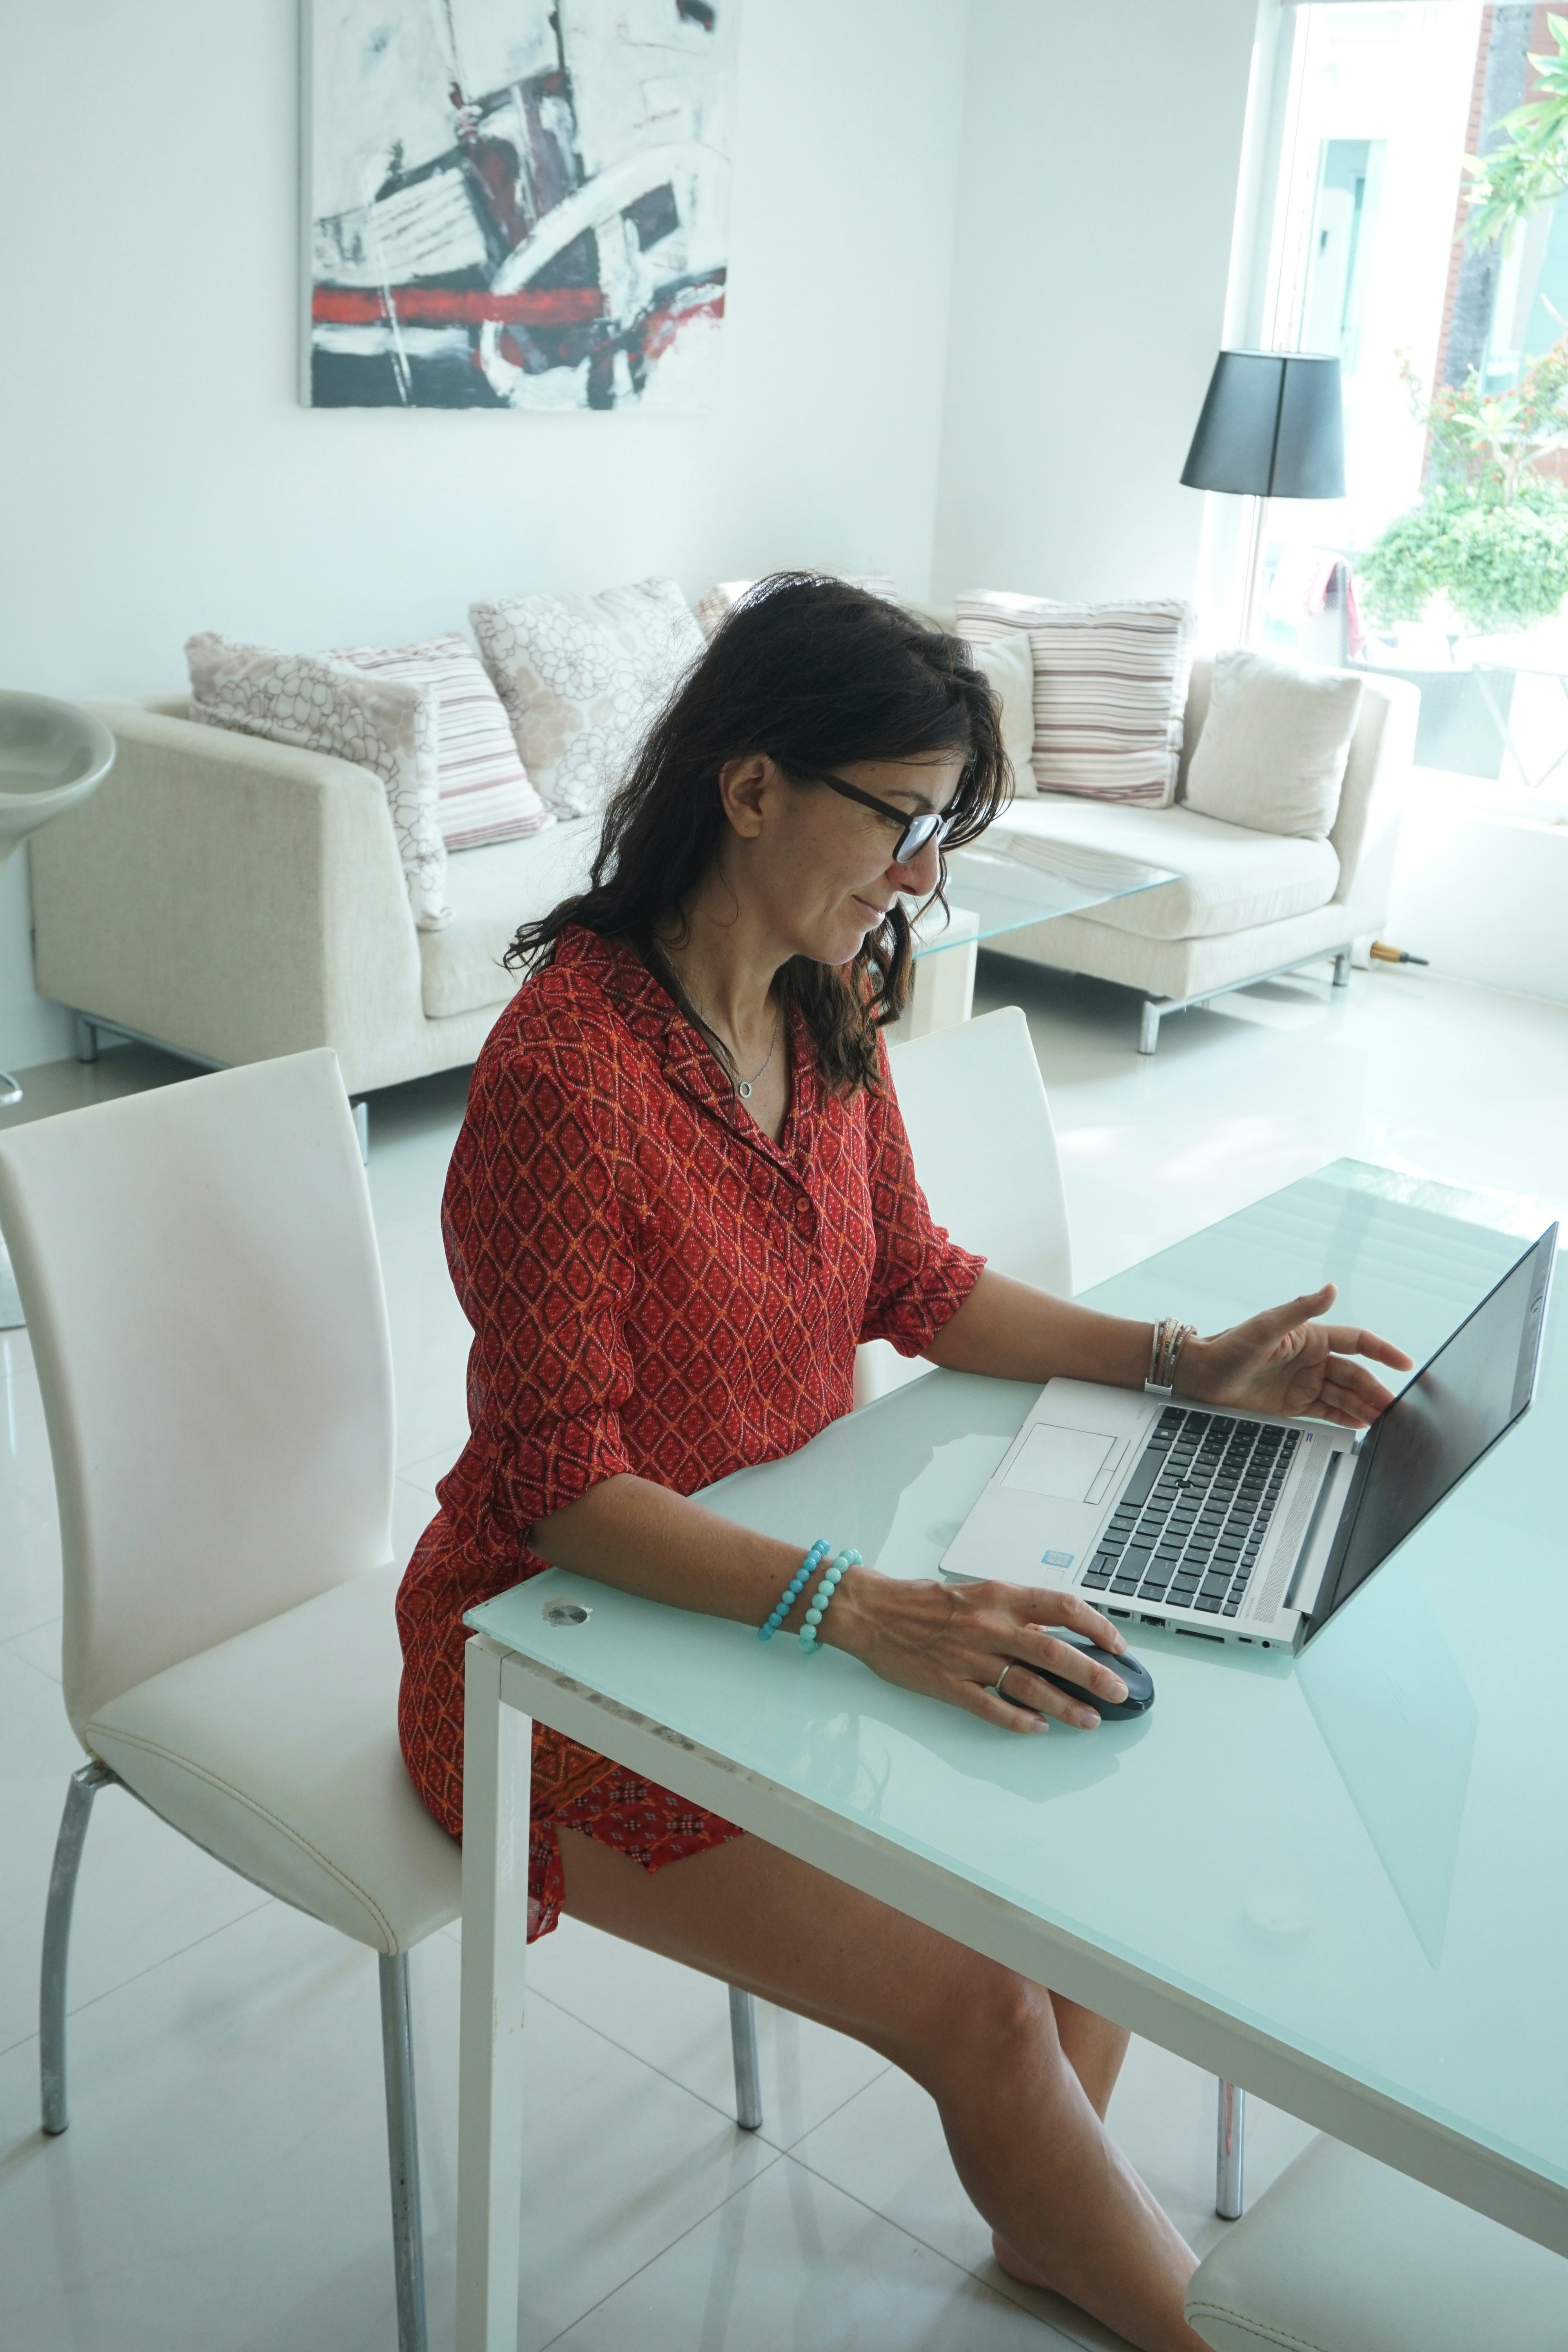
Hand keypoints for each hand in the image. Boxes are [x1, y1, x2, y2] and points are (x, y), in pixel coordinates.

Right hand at [828, 1570, 1130, 1732]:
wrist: (872, 1610)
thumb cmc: (925, 1602)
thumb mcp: (978, 1594)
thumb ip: (1015, 1613)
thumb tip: (1057, 1636)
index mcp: (1000, 1597)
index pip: (1062, 1607)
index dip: (1097, 1626)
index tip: (1118, 1645)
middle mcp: (990, 1625)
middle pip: (1054, 1651)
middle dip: (1093, 1674)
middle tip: (1118, 1692)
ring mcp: (969, 1657)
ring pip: (1028, 1684)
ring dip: (1065, 1705)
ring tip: (1089, 1719)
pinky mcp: (947, 1683)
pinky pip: (989, 1706)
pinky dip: (1017, 1720)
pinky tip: (1037, 1728)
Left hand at [1182, 1284, 1412, 1427]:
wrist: (1201, 1376)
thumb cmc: (1229, 1346)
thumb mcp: (1266, 1326)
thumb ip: (1301, 1308)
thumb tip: (1332, 1288)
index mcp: (1311, 1337)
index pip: (1357, 1341)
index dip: (1383, 1351)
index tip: (1405, 1364)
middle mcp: (1312, 1359)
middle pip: (1355, 1374)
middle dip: (1376, 1390)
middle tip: (1396, 1408)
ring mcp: (1305, 1382)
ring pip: (1345, 1395)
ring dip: (1365, 1406)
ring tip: (1385, 1422)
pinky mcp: (1295, 1404)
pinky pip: (1328, 1411)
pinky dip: (1346, 1418)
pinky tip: (1361, 1427)